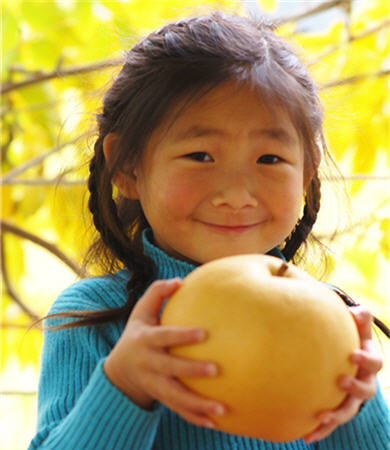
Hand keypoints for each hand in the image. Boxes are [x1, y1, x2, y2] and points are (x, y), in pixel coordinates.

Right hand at [104, 278, 224, 427]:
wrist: (119, 371)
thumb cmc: (137, 334)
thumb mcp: (140, 312)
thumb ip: (157, 293)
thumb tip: (179, 280)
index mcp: (145, 340)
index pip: (164, 337)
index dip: (181, 336)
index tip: (203, 334)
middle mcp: (148, 364)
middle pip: (170, 369)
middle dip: (191, 371)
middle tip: (215, 370)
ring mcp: (153, 384)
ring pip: (175, 397)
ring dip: (198, 405)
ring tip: (221, 410)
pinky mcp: (160, 398)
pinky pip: (178, 410)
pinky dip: (195, 417)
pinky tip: (216, 422)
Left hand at [304, 305, 382, 443]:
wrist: (344, 358)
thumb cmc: (348, 338)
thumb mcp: (355, 328)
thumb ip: (358, 319)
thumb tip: (358, 311)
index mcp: (368, 362)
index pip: (374, 362)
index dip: (366, 359)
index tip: (354, 354)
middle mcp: (364, 382)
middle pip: (366, 391)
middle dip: (355, 387)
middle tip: (340, 381)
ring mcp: (352, 399)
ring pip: (350, 411)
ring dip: (338, 415)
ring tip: (322, 416)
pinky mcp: (338, 409)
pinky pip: (332, 423)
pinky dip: (322, 430)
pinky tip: (307, 437)